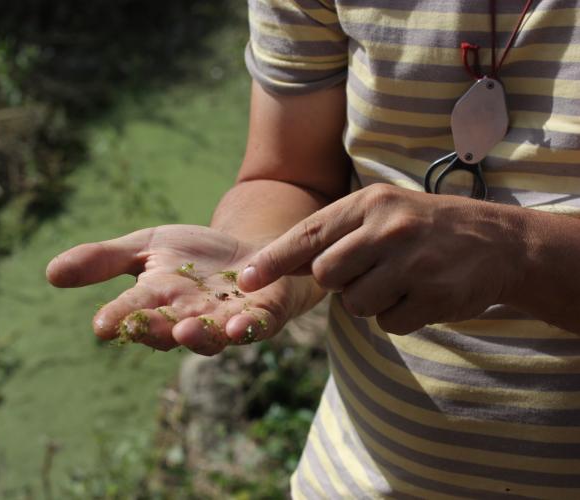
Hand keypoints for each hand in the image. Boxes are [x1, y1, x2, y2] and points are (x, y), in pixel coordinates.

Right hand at [46, 225, 315, 354]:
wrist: (251, 250)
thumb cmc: (195, 254)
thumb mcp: (147, 246)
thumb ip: (104, 260)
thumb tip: (49, 273)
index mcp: (157, 301)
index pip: (132, 312)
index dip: (118, 318)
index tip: (101, 325)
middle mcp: (189, 317)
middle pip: (167, 329)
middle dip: (153, 329)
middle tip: (137, 327)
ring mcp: (225, 320)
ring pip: (210, 336)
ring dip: (197, 335)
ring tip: (184, 328)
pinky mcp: (263, 315)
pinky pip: (256, 326)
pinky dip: (247, 327)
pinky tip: (237, 324)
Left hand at [238, 184, 525, 333]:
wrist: (499, 241)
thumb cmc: (425, 227)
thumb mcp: (381, 214)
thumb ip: (335, 236)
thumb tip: (281, 265)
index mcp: (370, 204)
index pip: (309, 233)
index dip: (274, 260)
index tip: (245, 281)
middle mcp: (388, 229)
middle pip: (326, 275)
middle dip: (339, 283)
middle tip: (369, 271)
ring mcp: (413, 263)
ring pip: (355, 304)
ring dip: (370, 301)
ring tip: (400, 281)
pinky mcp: (433, 296)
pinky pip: (389, 323)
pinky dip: (398, 317)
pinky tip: (420, 295)